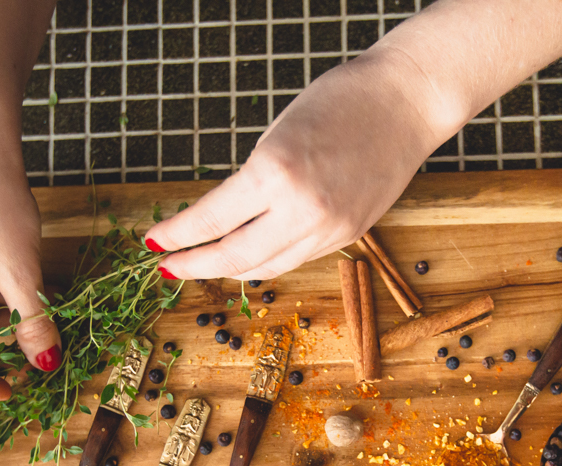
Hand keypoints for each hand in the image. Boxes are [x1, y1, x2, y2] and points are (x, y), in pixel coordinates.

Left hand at [144, 51, 442, 280]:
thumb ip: (254, 180)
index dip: (177, 236)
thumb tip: (224, 217)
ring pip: (266, 266)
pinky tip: (248, 256)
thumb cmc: (341, 100)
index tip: (153, 240)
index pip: (210, 220)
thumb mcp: (278, 132)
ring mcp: (329, 228)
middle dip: (194, 265)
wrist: (407, 101)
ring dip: (229, 268)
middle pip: (234, 257)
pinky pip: (296, 258)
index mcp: (275, 173)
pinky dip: (266, 261)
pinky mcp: (349, 235)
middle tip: (169, 265)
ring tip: (203, 264)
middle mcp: (302, 210)